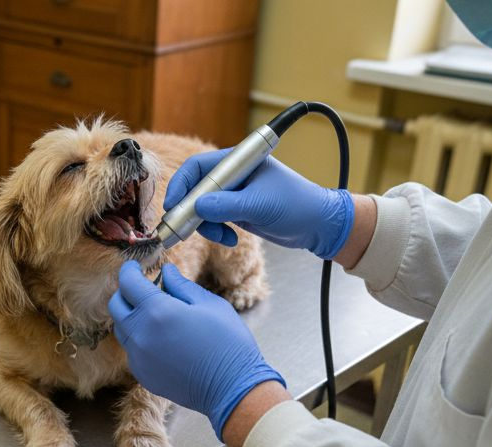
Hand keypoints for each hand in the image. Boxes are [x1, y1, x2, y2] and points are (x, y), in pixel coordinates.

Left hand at [108, 262, 284, 438]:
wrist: (232, 388)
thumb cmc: (227, 342)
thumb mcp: (209, 304)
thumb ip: (181, 286)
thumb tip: (166, 272)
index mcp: (157, 312)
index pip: (128, 283)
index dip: (129, 271)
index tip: (134, 266)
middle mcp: (140, 335)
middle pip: (116, 306)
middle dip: (125, 292)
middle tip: (141, 288)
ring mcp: (139, 358)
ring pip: (121, 329)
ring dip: (130, 316)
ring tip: (152, 313)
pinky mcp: (142, 374)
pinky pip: (132, 350)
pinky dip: (139, 338)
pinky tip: (160, 338)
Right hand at [164, 149, 353, 258]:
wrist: (317, 225)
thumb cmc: (296, 205)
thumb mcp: (259, 205)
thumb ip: (226, 206)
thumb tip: (196, 207)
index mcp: (239, 161)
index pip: (198, 166)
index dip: (181, 184)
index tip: (174, 206)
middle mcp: (233, 175)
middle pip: (196, 188)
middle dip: (189, 210)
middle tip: (184, 228)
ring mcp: (234, 194)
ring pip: (202, 208)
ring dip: (205, 226)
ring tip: (222, 237)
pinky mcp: (236, 210)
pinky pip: (213, 220)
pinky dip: (216, 231)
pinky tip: (231, 240)